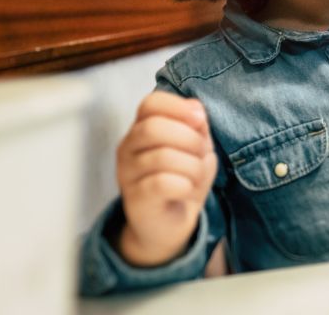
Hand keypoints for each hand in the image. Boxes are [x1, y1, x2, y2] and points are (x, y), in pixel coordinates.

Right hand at [116, 91, 217, 266]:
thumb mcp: (196, 149)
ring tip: (195, 176)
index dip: (178, 107)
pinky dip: (185, 185)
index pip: (151, 103)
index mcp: (142, 129)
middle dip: (190, 139)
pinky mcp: (135, 199)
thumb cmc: (182, 179)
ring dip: (192, 166)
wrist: (170, 224)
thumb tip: (196, 108)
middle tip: (201, 154)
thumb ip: (196, 127)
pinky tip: (186, 189)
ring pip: (162, 157)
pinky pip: (162, 183)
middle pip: (154, 128)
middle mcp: (128, 148)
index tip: (200, 120)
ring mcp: (127, 174)